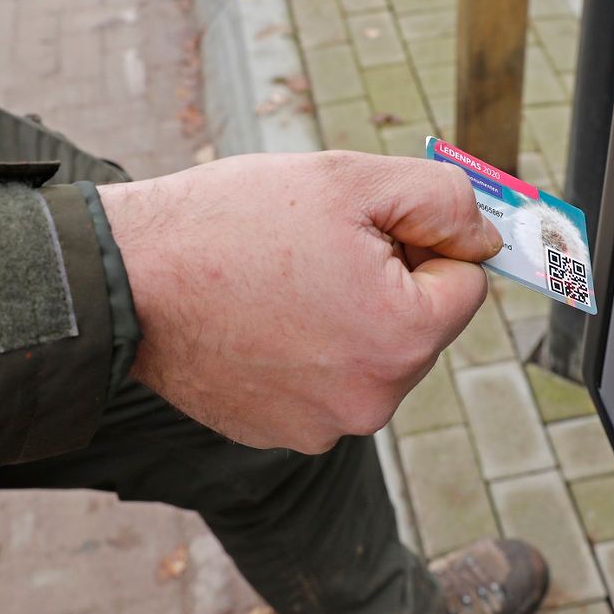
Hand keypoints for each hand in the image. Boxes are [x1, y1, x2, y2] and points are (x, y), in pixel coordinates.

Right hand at [97, 150, 501, 453]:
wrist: (126, 277)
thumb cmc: (233, 222)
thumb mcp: (353, 180)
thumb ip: (445, 202)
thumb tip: (487, 239)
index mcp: (403, 339)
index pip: (465, 284)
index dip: (422, 242)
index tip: (365, 229)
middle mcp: (372, 401)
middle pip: (420, 326)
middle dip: (387, 282)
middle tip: (316, 252)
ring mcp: (322, 427)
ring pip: (372, 355)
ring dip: (346, 317)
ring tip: (280, 284)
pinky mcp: (280, 434)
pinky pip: (324, 382)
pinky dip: (305, 351)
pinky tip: (259, 319)